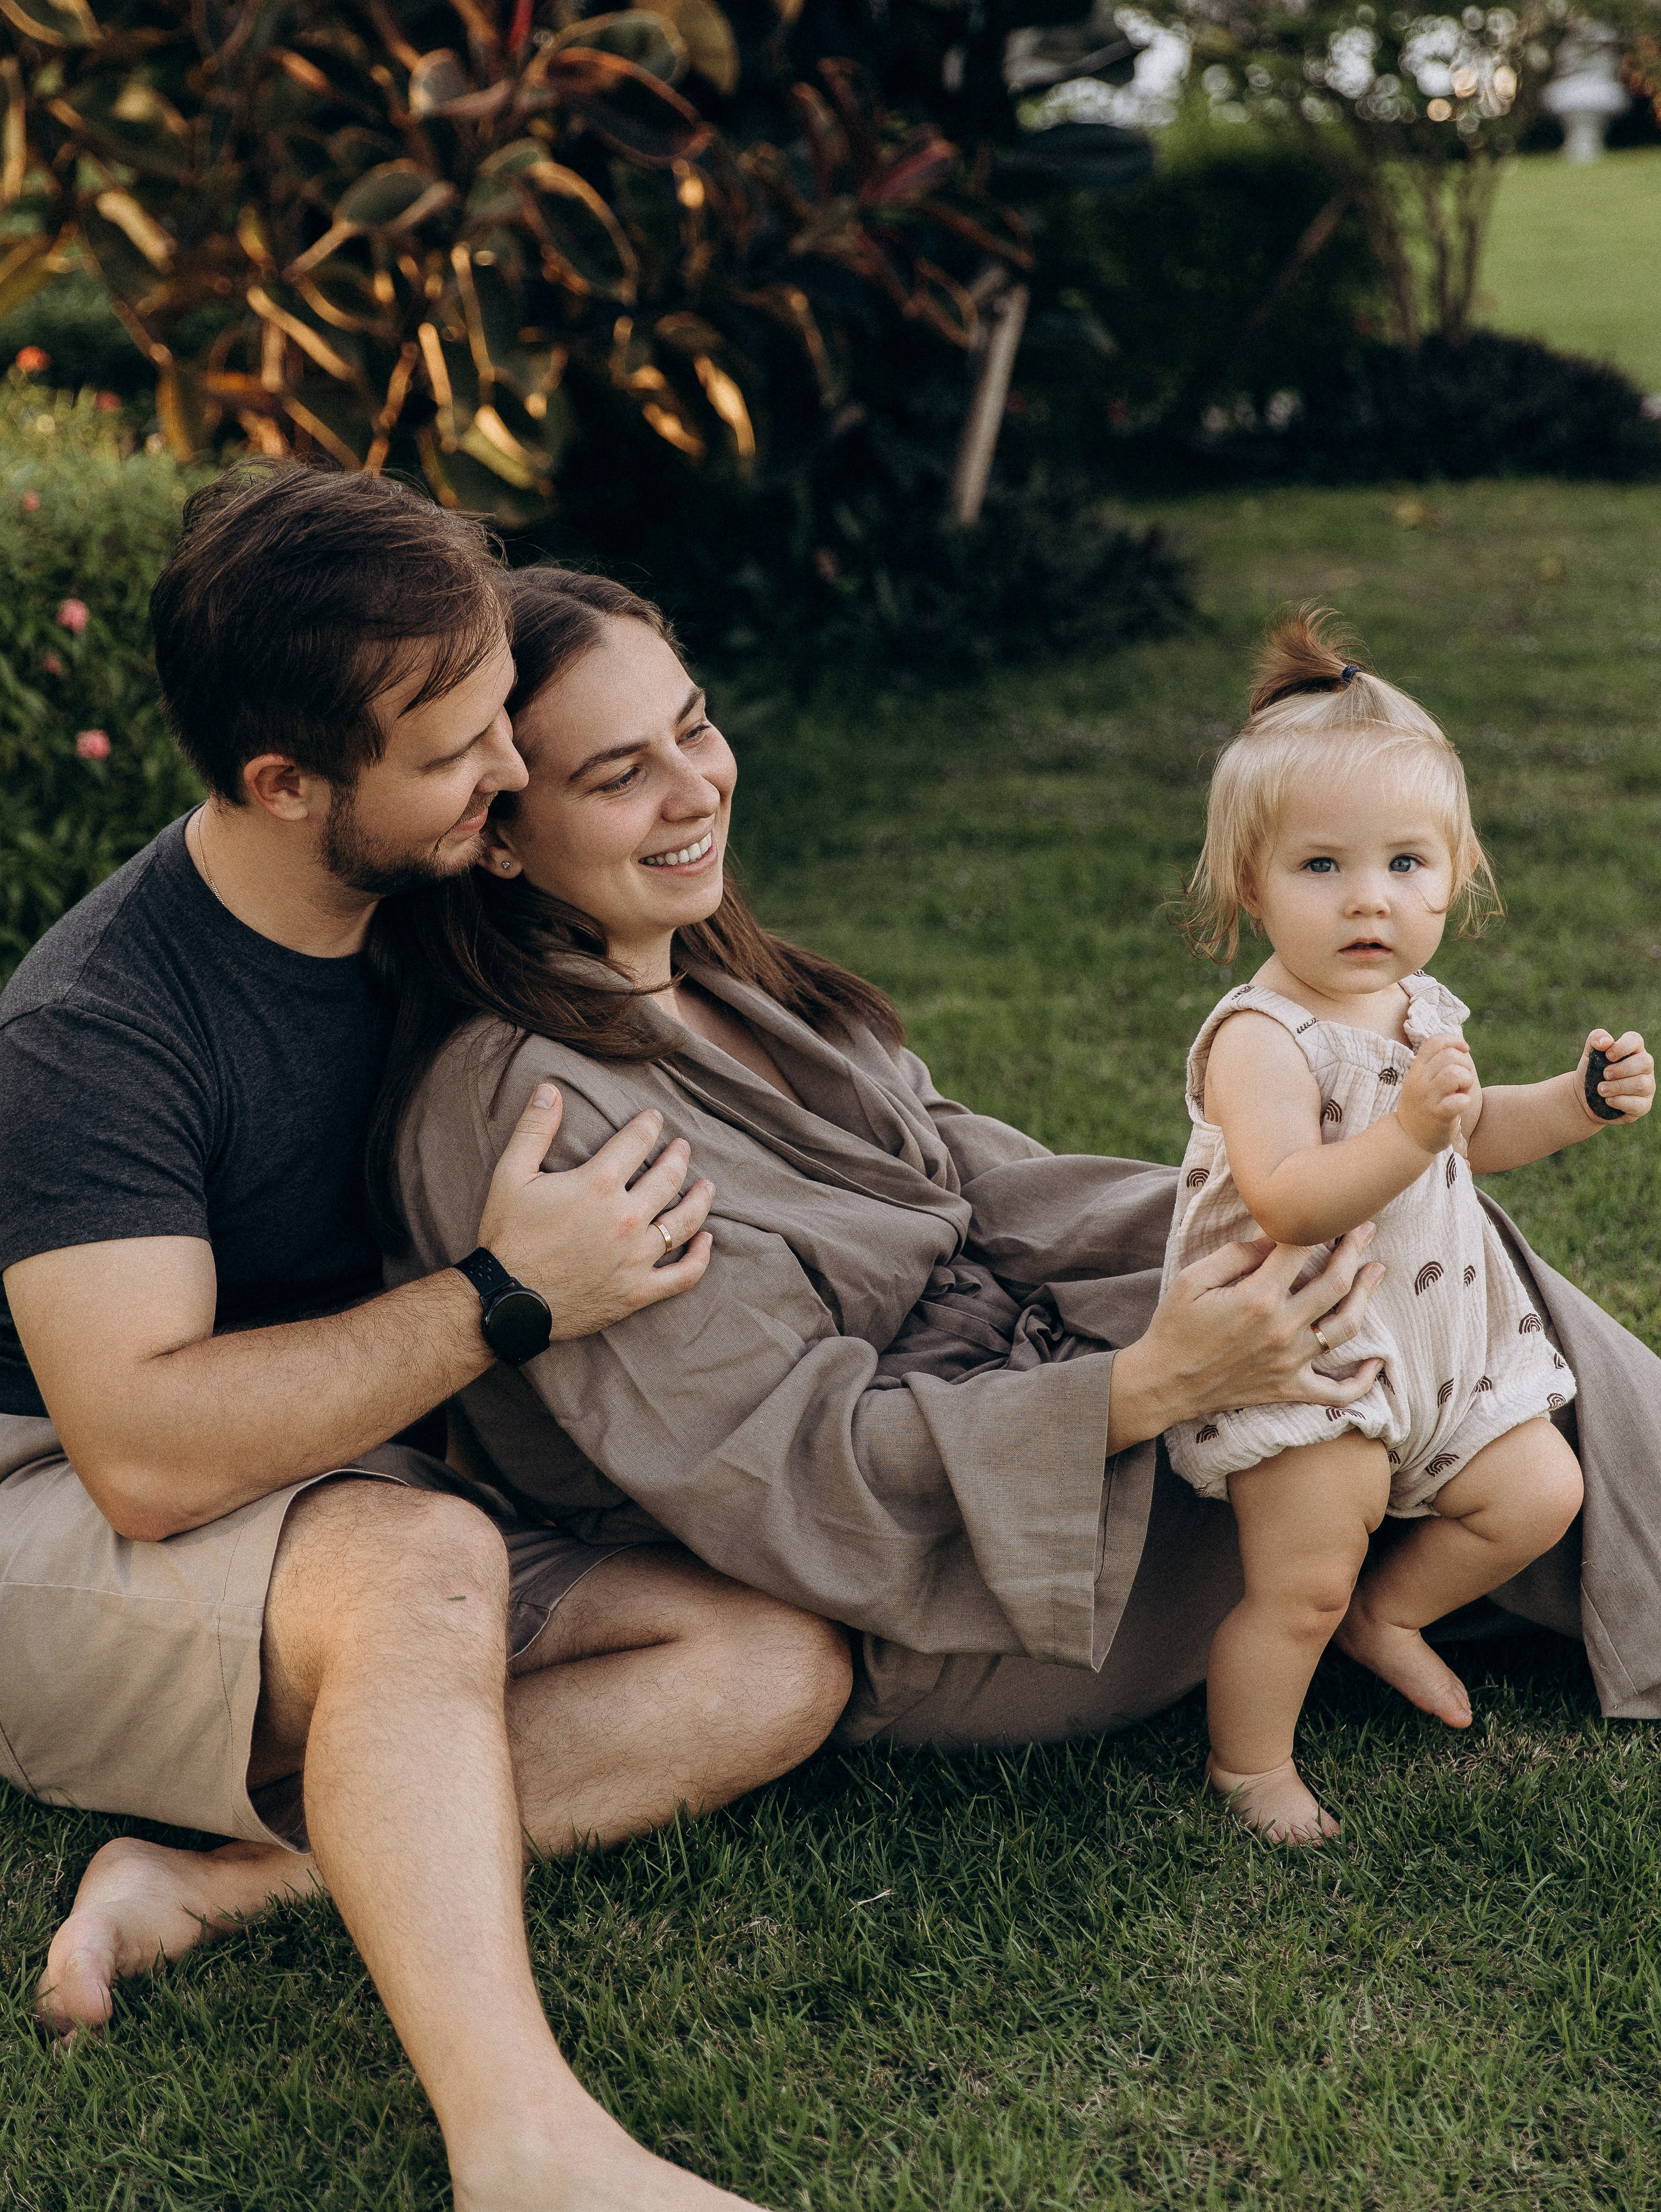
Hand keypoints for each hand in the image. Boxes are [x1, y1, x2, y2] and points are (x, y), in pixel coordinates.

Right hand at [476, 1084, 712, 1337]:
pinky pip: (683, 1275)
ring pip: (685, 1222)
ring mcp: (636, 1257)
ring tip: (706, 1186)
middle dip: (677, 1157)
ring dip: (700, 1199)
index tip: (655, 1118)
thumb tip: (550, 1089)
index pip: (637, 1141)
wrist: (505, 1300)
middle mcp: (626, 1218)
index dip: (649, 1125)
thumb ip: (534, 1129)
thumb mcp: (511, 1174)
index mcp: (599, 1184)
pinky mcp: (638, 1291)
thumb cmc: (507, 1236)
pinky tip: (706, 1241)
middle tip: (682, 1147)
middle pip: (668, 1178)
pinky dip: (700, 1258)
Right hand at [1106, 1227, 1385, 1451]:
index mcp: (1257, 1297)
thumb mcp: (1191, 1279)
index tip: (1332, 1210)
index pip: (1301, 1250)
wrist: (1164, 1383)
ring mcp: (1290, 1362)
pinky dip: (1363, 1381)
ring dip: (1367, 1296)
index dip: (1320, 1224)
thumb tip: (1274, 1239)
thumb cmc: (1174, 1326)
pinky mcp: (1289, 1388)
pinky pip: (1337, 1392)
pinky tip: (1377, 1363)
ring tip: (1376, 1271)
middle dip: (1355, 1249)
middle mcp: (1281, 1329)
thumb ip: (1235, 1255)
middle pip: (1335, 1283)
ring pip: (1346, 1327)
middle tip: (1366, 1229)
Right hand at [1396, 1033, 1476, 1153]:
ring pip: (1455, 1073)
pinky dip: (1465, 1101)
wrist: (1409, 1138)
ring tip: (1462, 1092)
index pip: (1435, 1041)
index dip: (1455, 1041)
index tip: (1464, 1051)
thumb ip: (1437, 1062)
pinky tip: (1461, 1105)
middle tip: (1462, 1081)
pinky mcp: (1437, 1115)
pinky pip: (1457, 1101)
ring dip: (1466, 1081)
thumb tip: (1461, 1046)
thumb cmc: (1423, 1106)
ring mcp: (1427, 1098)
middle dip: (1465, 1065)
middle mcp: (1419, 1080)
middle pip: (1450, 1055)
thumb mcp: (1422, 1080)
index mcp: (1417, 1068)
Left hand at [1576, 1028, 1654, 1124]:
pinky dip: (1619, 1102)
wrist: (1584, 1097)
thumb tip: (1606, 1042)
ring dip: (1617, 1087)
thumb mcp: (1589, 1053)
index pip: (1636, 1040)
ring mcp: (1647, 1087)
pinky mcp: (1643, 1105)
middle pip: (1644, 1062)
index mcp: (1633, 1050)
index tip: (1607, 1055)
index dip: (1622, 1046)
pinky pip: (1638, 1104)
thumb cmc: (1591, 1071)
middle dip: (1620, 1069)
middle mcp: (1644, 1067)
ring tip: (1601, 1089)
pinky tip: (1608, 1100)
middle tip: (1604, 1074)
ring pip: (1642, 1084)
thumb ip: (1596, 1039)